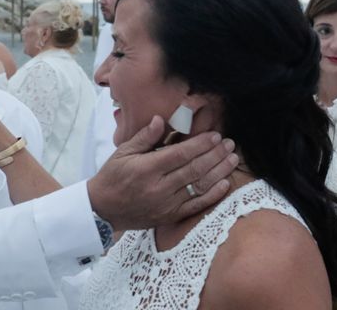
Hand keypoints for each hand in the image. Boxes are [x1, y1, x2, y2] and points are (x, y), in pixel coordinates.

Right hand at [88, 116, 237, 230]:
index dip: (200, 144)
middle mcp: (158, 187)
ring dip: (219, 172)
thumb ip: (144, 137)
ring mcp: (166, 204)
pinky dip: (213, 195)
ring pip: (199, 186)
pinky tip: (225, 184)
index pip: (180, 154)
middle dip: (215, 155)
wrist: (103, 209)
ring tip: (233, 159)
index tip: (215, 135)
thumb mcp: (123, 152)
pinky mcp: (170, 217)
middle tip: (230, 144)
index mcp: (146, 169)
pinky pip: (196, 206)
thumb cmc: (112, 177)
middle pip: (194, 169)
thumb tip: (160, 119)